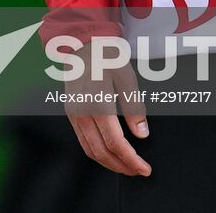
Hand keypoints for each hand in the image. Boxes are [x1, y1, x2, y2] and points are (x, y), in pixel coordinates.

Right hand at [64, 43, 151, 176]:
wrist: (82, 43)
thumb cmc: (106, 56)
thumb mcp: (126, 76)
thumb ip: (134, 106)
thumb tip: (142, 133)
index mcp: (97, 104)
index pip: (116, 143)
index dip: (132, 160)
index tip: (144, 168)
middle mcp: (82, 112)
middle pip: (101, 151)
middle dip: (121, 166)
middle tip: (138, 171)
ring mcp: (73, 114)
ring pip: (90, 150)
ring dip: (108, 163)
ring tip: (125, 167)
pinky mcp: (70, 113)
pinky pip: (83, 140)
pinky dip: (97, 152)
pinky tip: (109, 153)